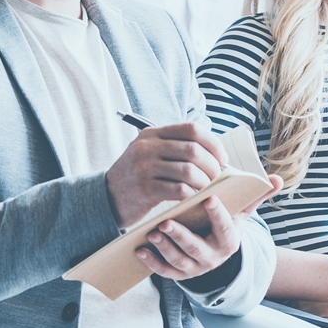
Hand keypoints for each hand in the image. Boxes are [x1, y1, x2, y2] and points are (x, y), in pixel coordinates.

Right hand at [105, 123, 228, 228]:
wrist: (106, 198)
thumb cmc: (136, 177)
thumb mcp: (148, 154)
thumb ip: (173, 147)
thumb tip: (214, 153)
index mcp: (151, 135)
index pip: (192, 129)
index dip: (213, 143)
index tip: (222, 158)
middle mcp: (146, 148)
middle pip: (193, 150)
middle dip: (213, 165)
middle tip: (218, 178)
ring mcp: (144, 168)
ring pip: (189, 171)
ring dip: (205, 182)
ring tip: (207, 189)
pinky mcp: (145, 190)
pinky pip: (180, 190)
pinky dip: (193, 194)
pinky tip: (194, 198)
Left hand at [136, 174, 283, 279]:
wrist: (215, 254)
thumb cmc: (223, 226)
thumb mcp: (239, 214)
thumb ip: (254, 197)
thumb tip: (276, 179)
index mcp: (229, 240)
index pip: (225, 227)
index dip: (218, 214)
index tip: (209, 198)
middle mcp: (213, 257)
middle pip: (196, 248)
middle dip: (181, 236)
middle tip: (165, 223)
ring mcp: (195, 268)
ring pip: (179, 261)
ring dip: (164, 248)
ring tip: (151, 233)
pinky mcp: (179, 275)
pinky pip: (165, 272)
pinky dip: (152, 263)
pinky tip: (140, 250)